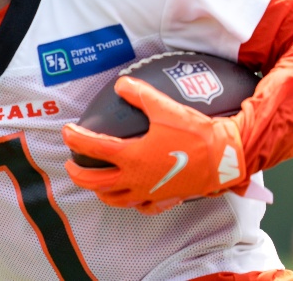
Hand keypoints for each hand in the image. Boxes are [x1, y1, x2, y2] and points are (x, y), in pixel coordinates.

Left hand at [63, 76, 248, 214]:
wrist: (225, 157)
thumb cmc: (195, 133)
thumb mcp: (164, 107)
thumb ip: (139, 94)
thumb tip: (120, 84)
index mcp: (131, 157)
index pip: (93, 149)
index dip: (75, 139)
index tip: (67, 132)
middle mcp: (136, 179)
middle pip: (95, 183)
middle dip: (78, 174)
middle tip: (71, 163)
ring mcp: (149, 193)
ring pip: (115, 199)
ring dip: (99, 191)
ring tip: (95, 182)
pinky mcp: (165, 200)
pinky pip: (142, 207)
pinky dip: (131, 202)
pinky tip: (131, 196)